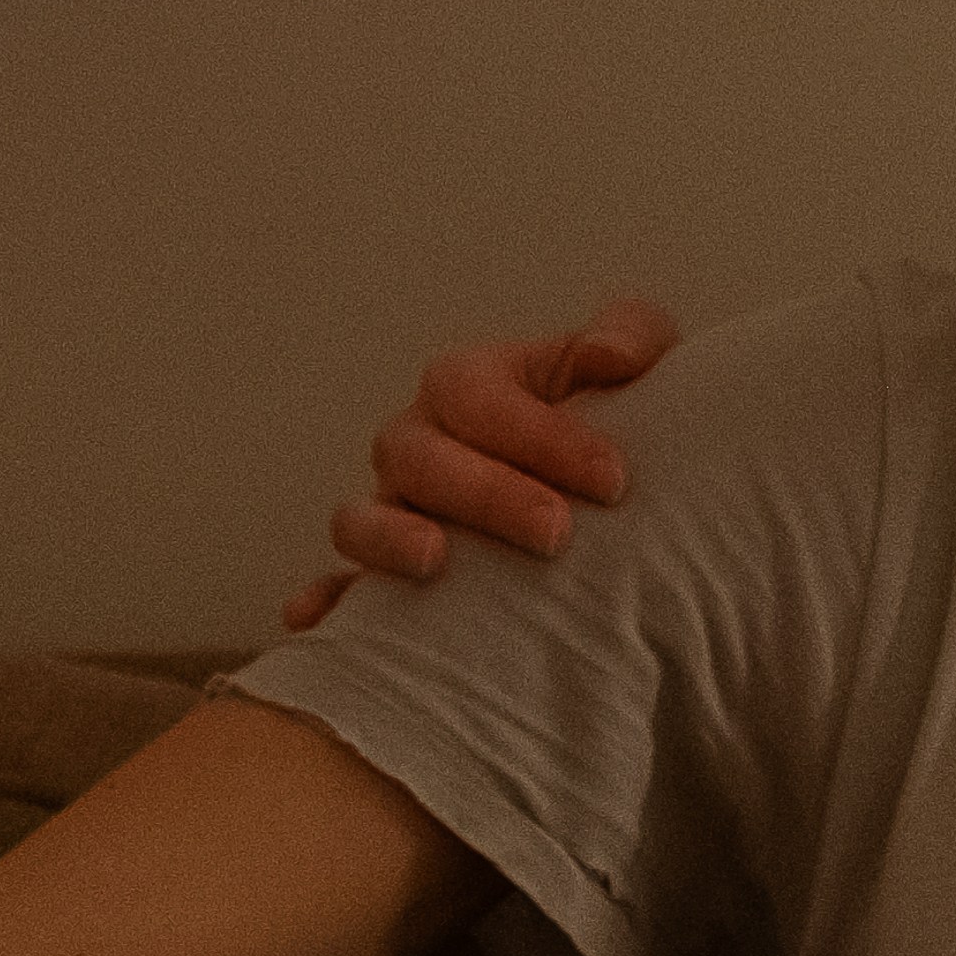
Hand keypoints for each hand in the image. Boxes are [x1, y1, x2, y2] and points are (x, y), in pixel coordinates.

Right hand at [278, 300, 678, 629]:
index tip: (614, 480)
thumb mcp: (638, 365)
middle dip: (486, 495)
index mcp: (467, 386)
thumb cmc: (620, 423)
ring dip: (388, 538)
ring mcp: (391, 512)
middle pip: (418, 458)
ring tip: (438, 562)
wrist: (609, 500)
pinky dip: (325, 603)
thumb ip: (632, 335)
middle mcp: (417, 445)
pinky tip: (317, 621)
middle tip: (558, 533)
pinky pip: (338, 591)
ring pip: (359, 518)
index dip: (540, 436)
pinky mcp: (384, 578)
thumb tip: (608, 358)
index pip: (478, 396)